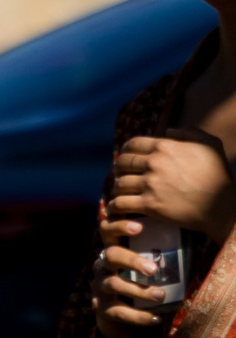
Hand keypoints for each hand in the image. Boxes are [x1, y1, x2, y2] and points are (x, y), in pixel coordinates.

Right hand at [94, 202, 176, 337]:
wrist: (122, 319)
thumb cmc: (142, 286)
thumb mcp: (148, 269)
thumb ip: (160, 255)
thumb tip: (193, 240)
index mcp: (114, 251)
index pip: (107, 230)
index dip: (119, 226)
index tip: (140, 227)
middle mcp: (102, 267)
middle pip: (110, 255)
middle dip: (132, 260)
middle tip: (153, 269)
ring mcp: (99, 288)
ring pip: (114, 284)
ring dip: (139, 290)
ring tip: (161, 295)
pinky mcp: (101, 309)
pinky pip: (118, 312)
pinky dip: (139, 316)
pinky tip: (157, 318)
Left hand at [109, 132, 235, 243]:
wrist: (222, 207)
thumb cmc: (218, 176)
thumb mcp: (211, 145)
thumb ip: (189, 132)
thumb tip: (168, 130)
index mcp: (164, 147)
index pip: (132, 144)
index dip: (125, 150)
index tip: (125, 157)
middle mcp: (154, 163)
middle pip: (122, 162)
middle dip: (119, 168)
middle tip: (121, 174)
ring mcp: (150, 184)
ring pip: (119, 183)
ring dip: (117, 187)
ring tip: (121, 191)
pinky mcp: (150, 204)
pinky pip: (121, 203)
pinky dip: (114, 206)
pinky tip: (115, 207)